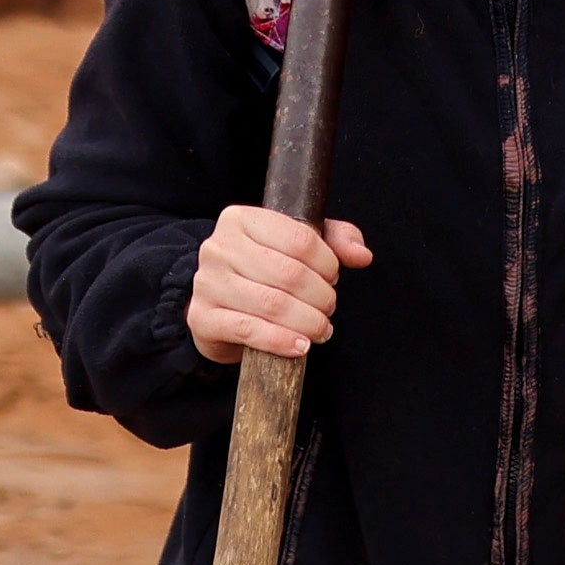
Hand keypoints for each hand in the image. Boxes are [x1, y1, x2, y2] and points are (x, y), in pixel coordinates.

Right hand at [188, 206, 365, 363]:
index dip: (327, 263)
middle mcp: (219, 247)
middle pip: (289, 274)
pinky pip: (249, 330)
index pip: (300, 239)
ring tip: (320, 329)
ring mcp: (207, 282)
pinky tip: (300, 346)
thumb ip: (335, 241)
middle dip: (321, 296)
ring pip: (272, 304)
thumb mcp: (299, 247)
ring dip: (308, 321)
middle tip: (328, 308)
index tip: (332, 277)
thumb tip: (361, 255)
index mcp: (241, 219)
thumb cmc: (263, 272)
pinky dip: (282, 341)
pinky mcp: (202, 317)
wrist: (219, 306)